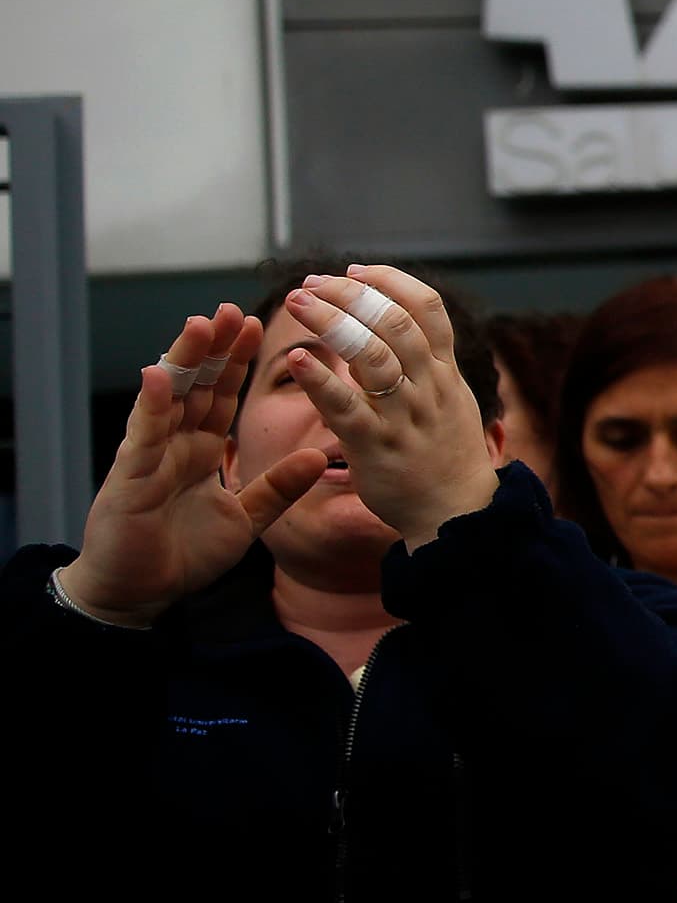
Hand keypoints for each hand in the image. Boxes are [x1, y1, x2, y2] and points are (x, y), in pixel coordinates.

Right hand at [54, 306, 326, 625]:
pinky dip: (152, 404)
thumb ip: (279, 487)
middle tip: (231, 310)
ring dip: (183, 361)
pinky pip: (144, 434)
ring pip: (169, 398)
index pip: (222, 395)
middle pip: (197, 385)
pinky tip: (159, 374)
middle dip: (213, 348)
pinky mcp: (131, 475)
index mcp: (201, 449)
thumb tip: (320, 457)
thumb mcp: (246, 518)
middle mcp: (175, 444)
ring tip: (200, 324)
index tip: (256, 325)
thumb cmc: (185, 554)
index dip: (236, 362)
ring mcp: (151, 455)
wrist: (142, 592)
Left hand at [278, 268, 500, 548]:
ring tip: (297, 302)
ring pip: (371, 355)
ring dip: (330, 321)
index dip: (389, 280)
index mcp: (445, 371)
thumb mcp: (452, 399)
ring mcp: (404, 415)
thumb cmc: (446, 455)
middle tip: (311, 283)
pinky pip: (346, 407)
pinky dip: (320, 379)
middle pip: (394, 322)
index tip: (354, 270)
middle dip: (350, 294)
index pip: (427, 307)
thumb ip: (430, 363)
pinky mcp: (376, 446)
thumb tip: (404, 323)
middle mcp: (428, 386)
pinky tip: (296, 358)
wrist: (457, 513)